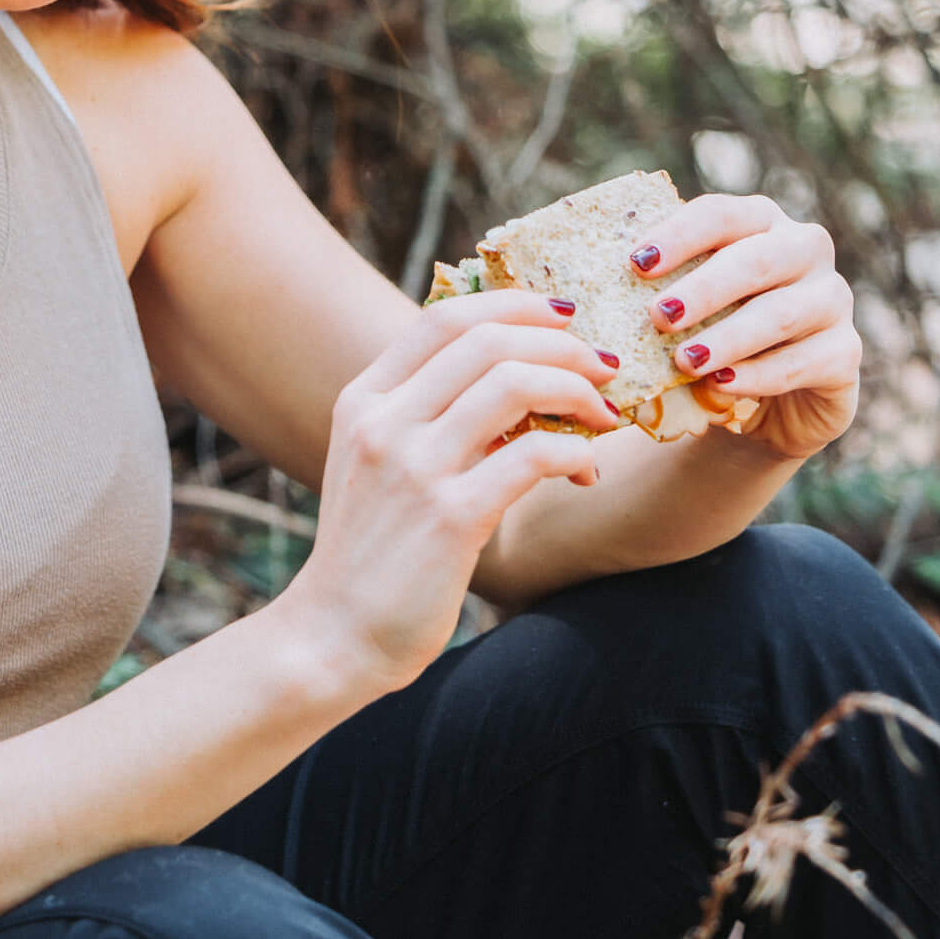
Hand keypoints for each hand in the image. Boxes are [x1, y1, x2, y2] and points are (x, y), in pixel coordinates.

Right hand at [284, 291, 624, 693]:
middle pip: (487, 339)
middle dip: (562, 345)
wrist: (335, 634)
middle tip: (602, 370)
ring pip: (514, 383)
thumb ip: (425, 414)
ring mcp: (413, 467)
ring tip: (604, 416)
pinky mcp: (451, 517)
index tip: (564, 321)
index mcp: (364, 399)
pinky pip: (535, 456)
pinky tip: (585, 472)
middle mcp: (383, 421)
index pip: (445, 316)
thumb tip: (509, 371)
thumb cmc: (372, 551)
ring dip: (577, 390)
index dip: (516, 305)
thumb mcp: (379, 464)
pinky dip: (577, 453)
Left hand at [627, 193, 860, 461]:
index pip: (721, 214)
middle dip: (705, 288)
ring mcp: (832, 300)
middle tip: (658, 316)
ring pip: (784, 312)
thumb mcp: (682, 302)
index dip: (679, 235)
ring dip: (729, 337)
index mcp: (760, 221)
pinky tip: (721, 386)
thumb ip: (649, 283)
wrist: (761, 397)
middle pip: (757, 259)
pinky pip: (806, 362)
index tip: (635, 263)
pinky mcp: (847, 353)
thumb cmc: (708, 331)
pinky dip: (759, 375)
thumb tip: (562, 284)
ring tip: (684, 360)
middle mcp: (804, 250)